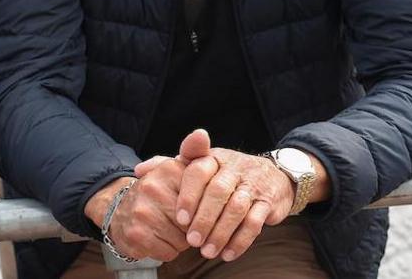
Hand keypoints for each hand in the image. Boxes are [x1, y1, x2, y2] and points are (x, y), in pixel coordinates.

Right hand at [84, 131, 212, 261]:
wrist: (116, 208)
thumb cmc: (156, 192)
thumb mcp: (175, 170)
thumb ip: (194, 153)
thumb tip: (202, 134)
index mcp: (168, 169)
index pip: (204, 199)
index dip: (202, 210)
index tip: (194, 208)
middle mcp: (153, 187)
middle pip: (195, 222)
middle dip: (191, 228)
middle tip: (178, 221)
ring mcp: (142, 212)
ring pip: (183, 240)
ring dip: (179, 241)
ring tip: (166, 229)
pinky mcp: (136, 234)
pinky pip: (168, 252)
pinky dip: (166, 250)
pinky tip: (155, 239)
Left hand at [172, 133, 295, 262]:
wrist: (272, 175)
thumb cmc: (225, 173)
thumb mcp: (200, 164)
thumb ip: (170, 166)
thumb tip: (139, 169)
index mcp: (213, 158)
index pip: (198, 171)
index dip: (188, 195)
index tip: (180, 218)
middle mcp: (234, 168)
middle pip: (218, 191)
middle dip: (204, 218)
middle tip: (191, 240)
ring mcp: (253, 184)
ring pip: (237, 208)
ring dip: (221, 233)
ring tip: (206, 251)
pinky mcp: (268, 202)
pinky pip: (255, 222)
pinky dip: (240, 240)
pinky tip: (227, 254)